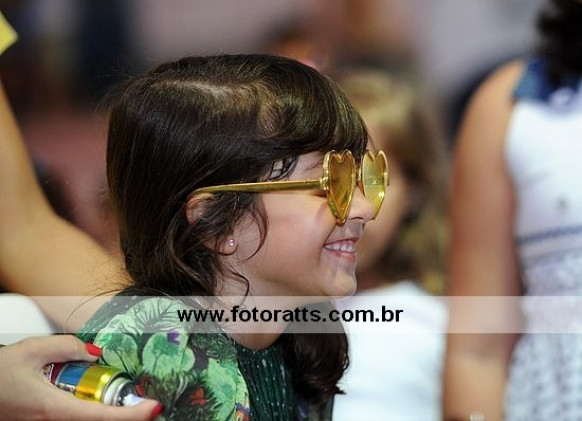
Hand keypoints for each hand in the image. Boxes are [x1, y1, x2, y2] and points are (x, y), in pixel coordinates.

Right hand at [0, 335, 162, 419]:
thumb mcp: (33, 349)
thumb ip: (69, 347)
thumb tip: (98, 352)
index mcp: (55, 408)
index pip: (103, 417)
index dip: (132, 415)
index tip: (154, 407)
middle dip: (126, 413)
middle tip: (146, 399)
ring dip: (109, 411)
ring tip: (129, 398)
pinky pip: (78, 419)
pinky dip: (95, 410)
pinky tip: (99, 396)